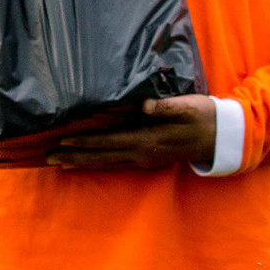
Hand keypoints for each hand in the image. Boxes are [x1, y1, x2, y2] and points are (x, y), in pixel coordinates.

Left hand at [45, 95, 216, 169]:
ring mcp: (144, 158)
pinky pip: (116, 163)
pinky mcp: (147, 158)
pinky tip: (86, 163)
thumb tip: (144, 105)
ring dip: (82, 163)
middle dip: (74, 157)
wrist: (221, 136)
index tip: (63, 141)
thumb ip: (166, 107)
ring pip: (107, 163)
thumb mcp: (187, 106)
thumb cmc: (202, 115)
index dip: (86, 141)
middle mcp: (141, 153)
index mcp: (147, 139)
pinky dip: (98, 163)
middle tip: (47, 157)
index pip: (109, 141)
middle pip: (101, 157)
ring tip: (59, 163)